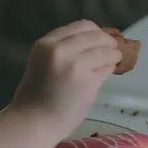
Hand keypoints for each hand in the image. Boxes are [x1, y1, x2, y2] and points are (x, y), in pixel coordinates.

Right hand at [10, 20, 121, 139]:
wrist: (34, 121)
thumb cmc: (35, 95)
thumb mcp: (42, 62)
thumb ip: (61, 50)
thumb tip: (94, 40)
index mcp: (45, 43)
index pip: (80, 26)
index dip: (94, 31)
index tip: (99, 38)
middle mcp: (60, 49)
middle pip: (96, 35)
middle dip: (108, 41)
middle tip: (113, 48)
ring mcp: (75, 64)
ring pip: (106, 51)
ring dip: (114, 54)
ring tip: (114, 60)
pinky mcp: (88, 81)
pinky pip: (107, 68)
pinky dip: (110, 68)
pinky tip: (107, 72)